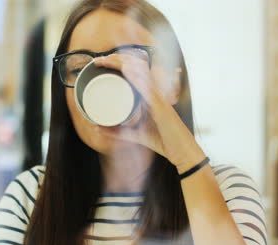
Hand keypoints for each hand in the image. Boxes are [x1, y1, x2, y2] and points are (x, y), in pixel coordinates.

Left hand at [93, 54, 205, 170]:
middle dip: (117, 58)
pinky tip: (126, 70)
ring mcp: (159, 98)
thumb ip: (116, 132)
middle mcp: (155, 92)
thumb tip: (96, 127)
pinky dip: (136, 78)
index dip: (119, 62)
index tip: (101, 62)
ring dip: (122, 63)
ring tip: (106, 60)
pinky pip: (148, 89)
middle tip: (98, 60)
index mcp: (150, 95)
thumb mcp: (135, 135)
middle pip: (136, 66)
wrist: (181, 152)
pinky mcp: (161, 107)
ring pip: (141, 72)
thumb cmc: (163, 141)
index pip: (135, 70)